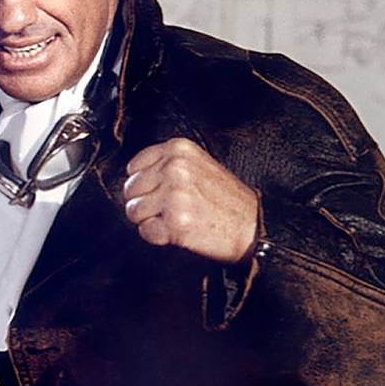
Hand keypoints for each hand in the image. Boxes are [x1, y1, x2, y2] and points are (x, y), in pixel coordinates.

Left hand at [123, 138, 258, 262]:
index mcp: (179, 149)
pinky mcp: (176, 223)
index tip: (158, 193)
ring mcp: (174, 195)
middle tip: (167, 210)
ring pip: (134, 211)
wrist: (254, 226)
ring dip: (149, 220)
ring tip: (174, 219)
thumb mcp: (199, 164)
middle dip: (143, 203)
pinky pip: (145, 232)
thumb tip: (131, 178)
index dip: (143, 184)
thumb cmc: (227, 199)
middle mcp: (174, 169)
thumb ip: (167, 164)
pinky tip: (177, 232)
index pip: (134, 166)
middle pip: (130, 189)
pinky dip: (157, 236)